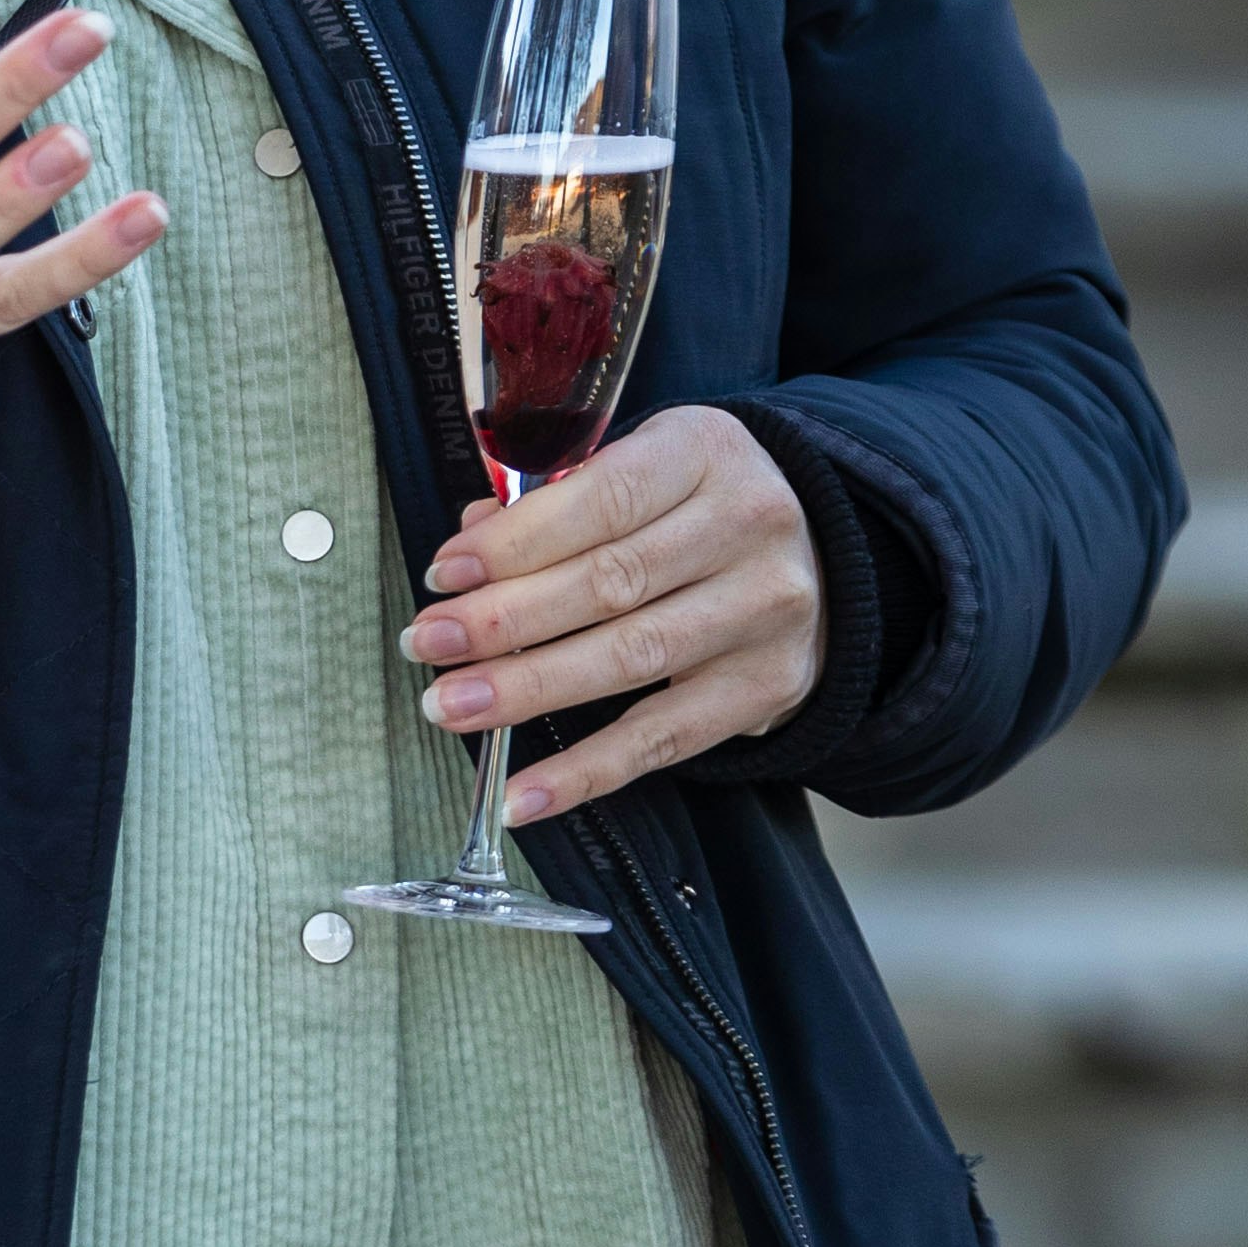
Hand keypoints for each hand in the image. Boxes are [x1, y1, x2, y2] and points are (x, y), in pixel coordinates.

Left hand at [403, 407, 824, 824]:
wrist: (819, 552)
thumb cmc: (696, 502)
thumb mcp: (642, 465)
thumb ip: (558, 500)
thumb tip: (470, 547)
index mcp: (705, 451)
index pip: (602, 500)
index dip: (516, 543)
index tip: (444, 574)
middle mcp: (746, 526)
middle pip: (611, 583)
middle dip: (505, 619)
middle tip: (427, 644)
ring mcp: (762, 612)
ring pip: (631, 659)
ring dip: (529, 689)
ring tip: (452, 706)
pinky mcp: (764, 688)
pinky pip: (663, 739)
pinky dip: (585, 772)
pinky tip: (521, 795)